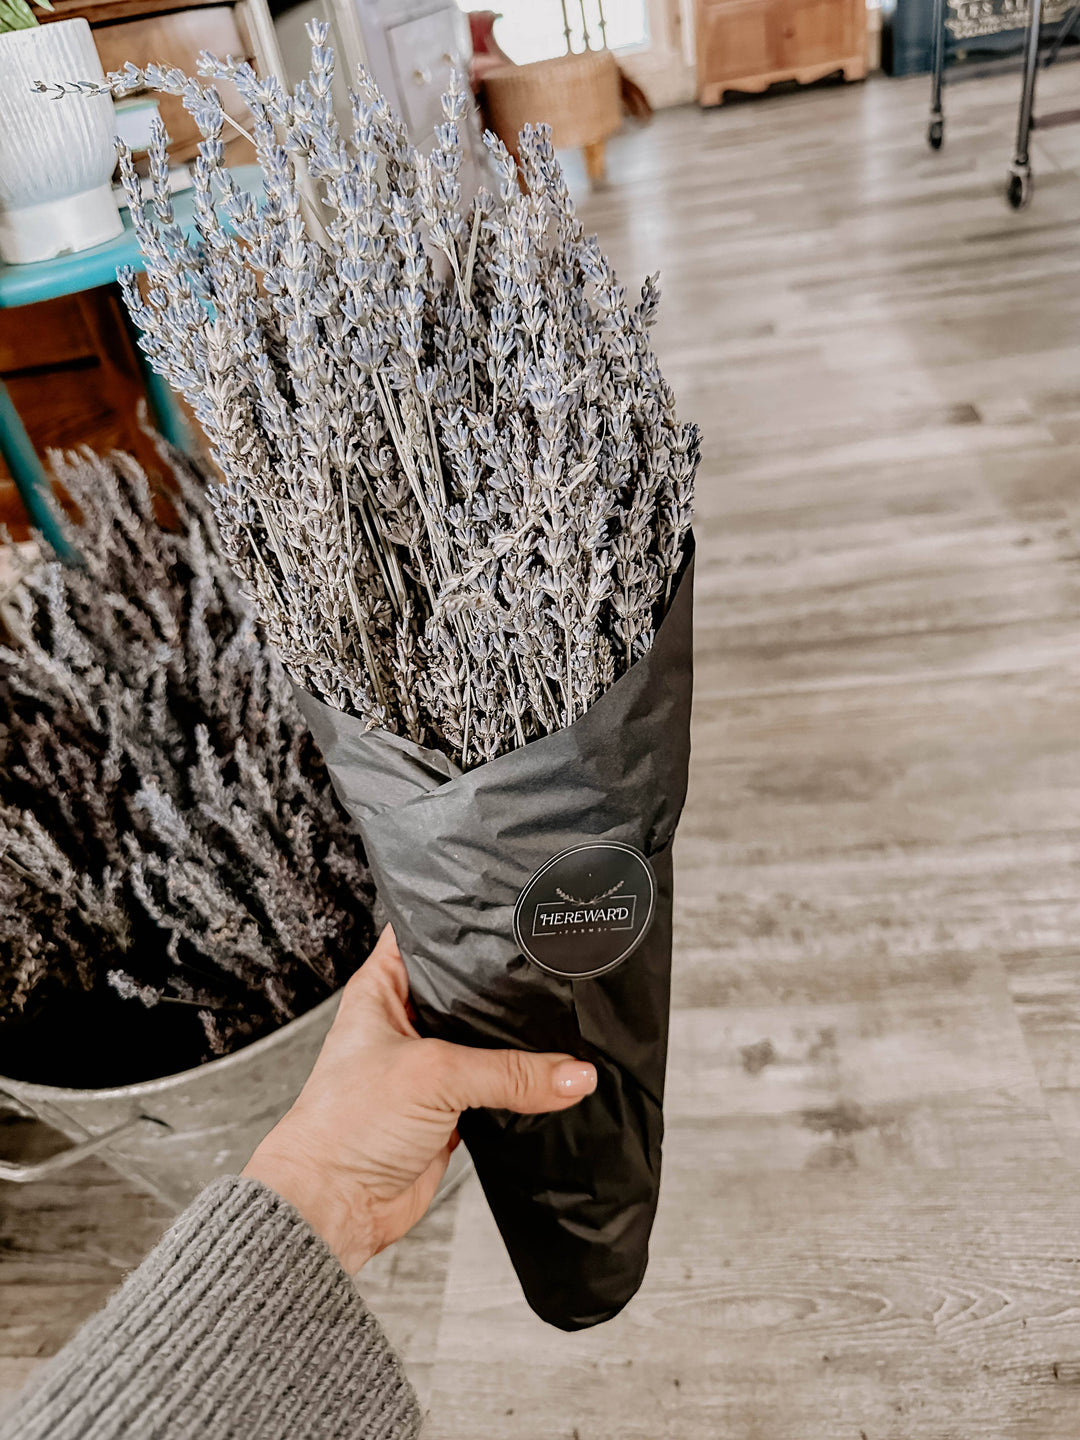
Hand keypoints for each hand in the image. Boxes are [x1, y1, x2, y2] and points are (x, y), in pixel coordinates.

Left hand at [243, 925, 596, 1272]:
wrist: (334, 1207)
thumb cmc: (343, 1126)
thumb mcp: (433, 1077)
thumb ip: (509, 1072)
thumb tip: (575, 1073)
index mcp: (383, 988)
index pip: (427, 932)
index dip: (465, 918)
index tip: (513, 906)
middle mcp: (407, 1020)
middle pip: (469, 988)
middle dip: (509, 984)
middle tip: (555, 963)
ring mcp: (431, 1064)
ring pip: (488, 1040)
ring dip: (520, 1041)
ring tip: (566, 1018)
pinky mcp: (451, 1107)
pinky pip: (497, 1087)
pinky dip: (522, 1086)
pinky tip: (553, 1076)